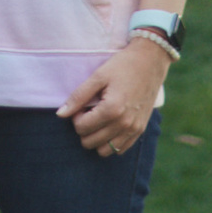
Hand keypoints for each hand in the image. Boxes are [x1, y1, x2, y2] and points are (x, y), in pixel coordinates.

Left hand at [59, 39, 166, 157]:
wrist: (151, 61)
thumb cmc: (123, 65)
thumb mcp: (98, 76)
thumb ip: (78, 96)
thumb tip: (60, 114)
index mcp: (112, 109)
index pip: (81, 128)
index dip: (76, 116)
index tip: (83, 104)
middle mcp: (124, 123)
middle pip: (90, 142)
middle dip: (84, 128)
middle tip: (90, 111)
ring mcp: (134, 129)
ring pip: (104, 151)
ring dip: (96, 138)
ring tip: (99, 119)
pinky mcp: (140, 130)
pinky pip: (120, 149)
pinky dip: (110, 141)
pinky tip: (110, 124)